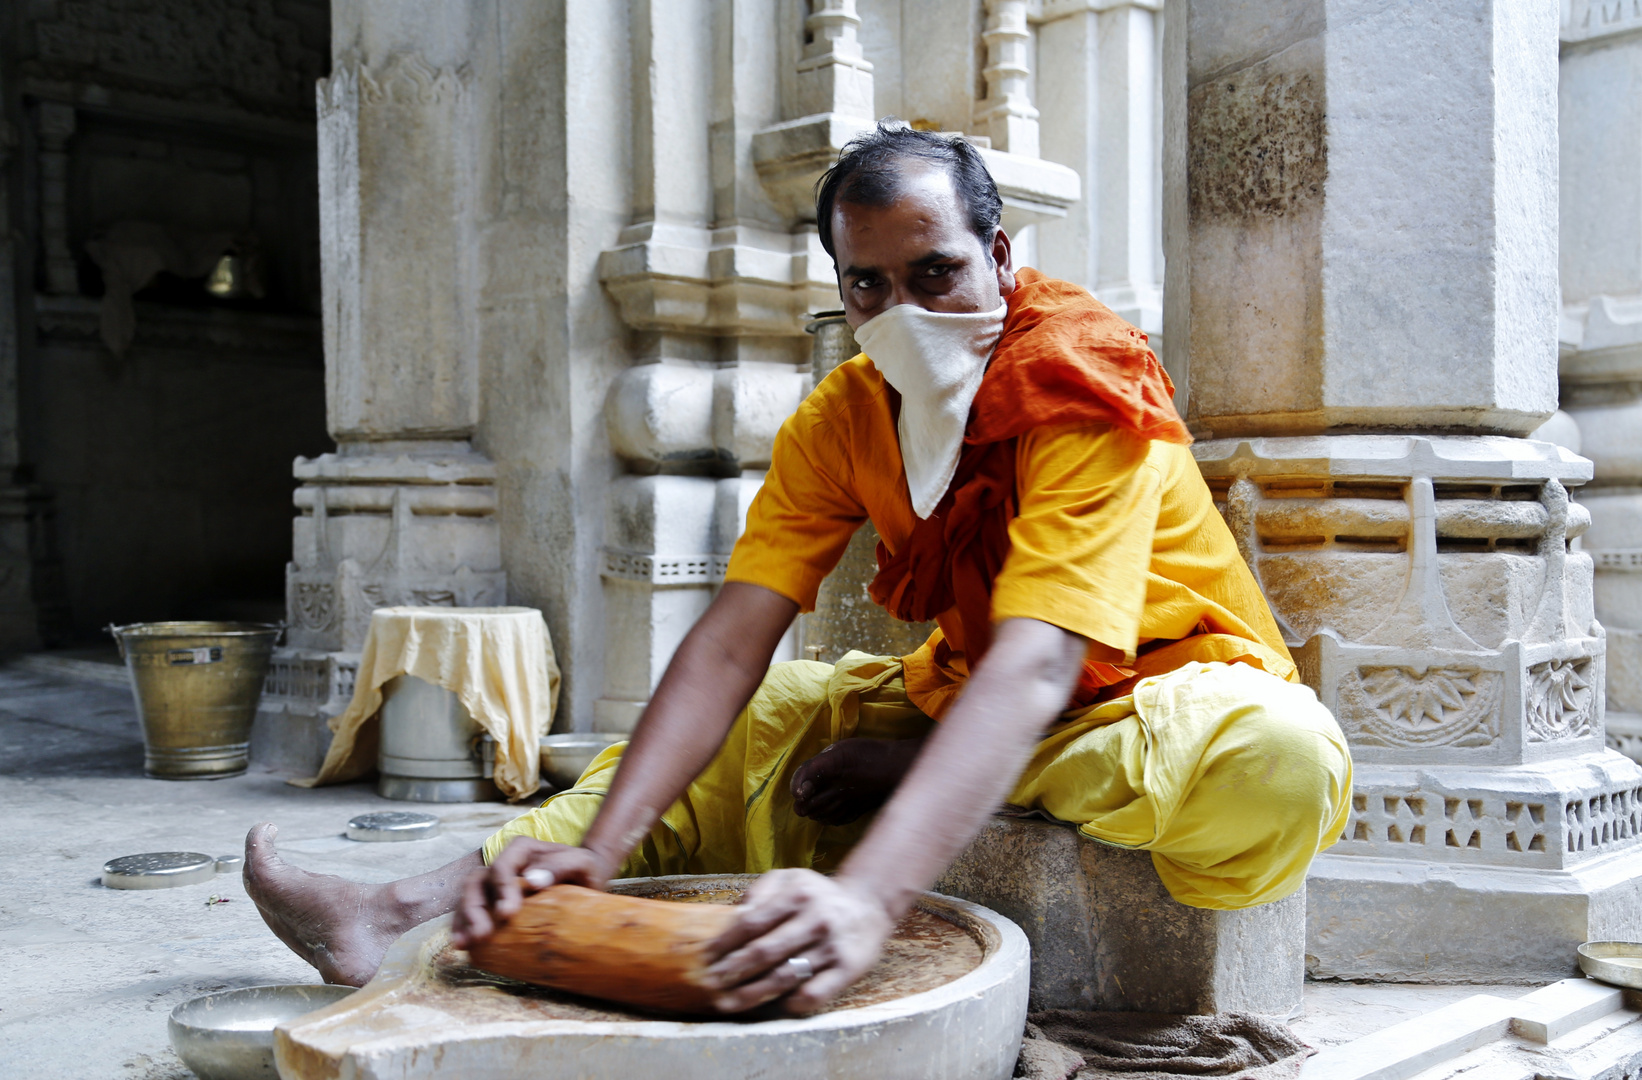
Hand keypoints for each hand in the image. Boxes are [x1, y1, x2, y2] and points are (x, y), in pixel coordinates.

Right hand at [450, 838, 611, 948]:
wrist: (585, 880)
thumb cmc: (583, 869)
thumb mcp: (580, 862)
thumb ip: (559, 866)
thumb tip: (532, 880)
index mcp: (520, 850)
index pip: (502, 867)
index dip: (500, 889)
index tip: (507, 914)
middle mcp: (503, 864)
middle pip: (477, 882)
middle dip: (474, 908)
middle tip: (482, 935)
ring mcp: (495, 883)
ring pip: (469, 896)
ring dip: (463, 920)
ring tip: (464, 943)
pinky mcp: (493, 902)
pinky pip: (471, 912)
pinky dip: (464, 927)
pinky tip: (464, 945)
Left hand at [702, 868, 893, 1014]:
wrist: (868, 907)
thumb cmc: (818, 895)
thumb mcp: (790, 878)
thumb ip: (761, 891)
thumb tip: (735, 918)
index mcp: (797, 894)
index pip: (752, 923)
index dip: (725, 943)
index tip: (706, 958)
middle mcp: (815, 919)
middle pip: (764, 952)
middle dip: (732, 971)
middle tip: (711, 985)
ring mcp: (831, 946)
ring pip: (784, 976)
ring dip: (752, 993)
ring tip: (730, 1002)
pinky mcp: (847, 969)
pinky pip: (815, 993)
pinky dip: (792, 1002)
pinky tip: (776, 1005)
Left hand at [791, 737, 922, 825]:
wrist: (897, 767)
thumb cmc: (868, 753)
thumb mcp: (841, 749)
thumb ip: (818, 764)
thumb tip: (802, 783)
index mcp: (833, 764)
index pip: (807, 776)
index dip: (797, 785)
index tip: (798, 791)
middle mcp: (839, 786)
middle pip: (811, 804)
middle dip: (802, 805)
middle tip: (801, 801)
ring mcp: (848, 802)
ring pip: (822, 814)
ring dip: (813, 812)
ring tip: (812, 807)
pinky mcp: (857, 811)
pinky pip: (836, 820)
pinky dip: (828, 819)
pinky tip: (828, 814)